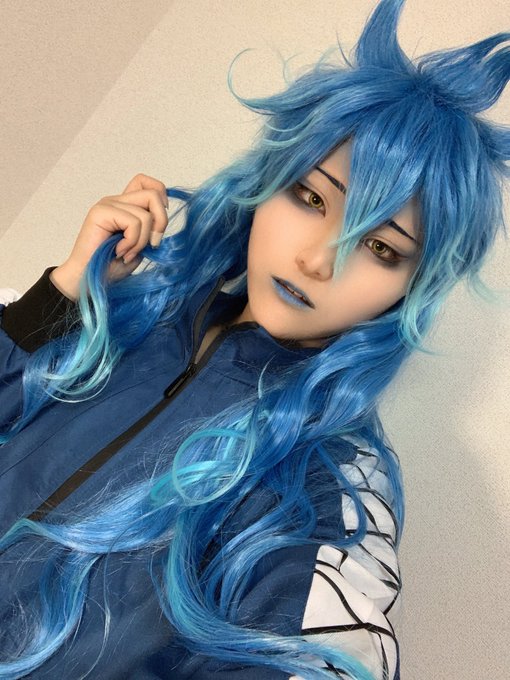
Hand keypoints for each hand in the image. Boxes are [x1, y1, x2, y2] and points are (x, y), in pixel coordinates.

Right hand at [50, 173, 168, 299]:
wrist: (89, 280)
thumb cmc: (111, 267)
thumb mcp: (140, 246)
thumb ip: (151, 230)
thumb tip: (162, 222)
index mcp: (125, 206)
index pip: (147, 183)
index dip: (161, 197)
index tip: (157, 223)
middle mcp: (116, 201)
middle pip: (153, 194)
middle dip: (161, 222)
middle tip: (151, 244)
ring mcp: (107, 204)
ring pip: (146, 213)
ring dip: (143, 240)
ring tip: (128, 253)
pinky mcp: (100, 212)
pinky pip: (134, 222)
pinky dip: (133, 242)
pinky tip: (120, 252)